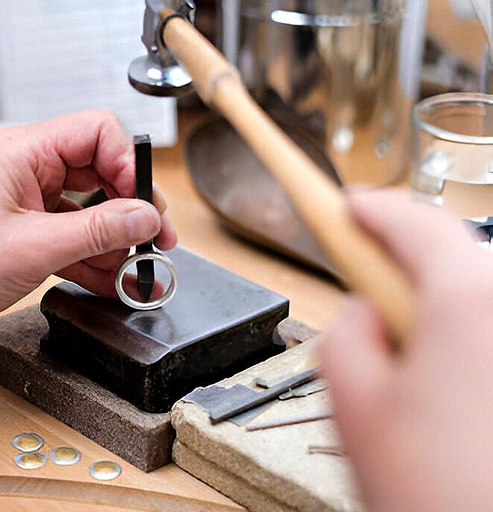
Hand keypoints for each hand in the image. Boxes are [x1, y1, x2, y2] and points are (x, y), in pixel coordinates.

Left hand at [0, 110, 174, 340]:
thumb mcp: (34, 248)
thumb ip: (97, 230)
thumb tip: (145, 217)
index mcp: (23, 152)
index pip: (97, 132)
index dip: (129, 164)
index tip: (144, 204)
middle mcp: (29, 169)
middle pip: (102, 172)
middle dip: (132, 209)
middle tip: (155, 241)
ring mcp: (31, 201)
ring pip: (93, 209)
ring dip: (117, 242)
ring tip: (138, 272)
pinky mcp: (31, 231)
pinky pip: (77, 237)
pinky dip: (97, 260)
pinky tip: (116, 283)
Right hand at [322, 190, 492, 510]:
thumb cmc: (439, 495)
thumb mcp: (351, 400)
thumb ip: (345, 328)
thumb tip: (364, 309)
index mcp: (468, 305)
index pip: (415, 223)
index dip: (371, 209)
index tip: (349, 206)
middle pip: (456, 256)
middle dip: (407, 262)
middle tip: (368, 286)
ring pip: (480, 294)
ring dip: (441, 306)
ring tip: (411, 363)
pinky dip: (470, 337)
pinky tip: (451, 387)